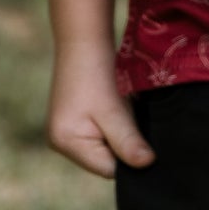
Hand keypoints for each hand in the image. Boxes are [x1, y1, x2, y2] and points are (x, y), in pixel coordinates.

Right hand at [46, 42, 155, 179]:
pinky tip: (121, 110)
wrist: (84, 40)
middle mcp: (61, 142)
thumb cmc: (95, 73)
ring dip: (122, 134)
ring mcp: (67, 132)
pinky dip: (116, 126)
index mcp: (66, 143)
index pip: (108, 169)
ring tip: (127, 112)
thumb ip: (128, 141)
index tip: (145, 140)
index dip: (130, 159)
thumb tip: (147, 164)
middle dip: (125, 146)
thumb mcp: (114, 110)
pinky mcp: (76, 121)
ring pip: (107, 147)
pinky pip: (103, 134)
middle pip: (106, 160)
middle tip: (136, 121)